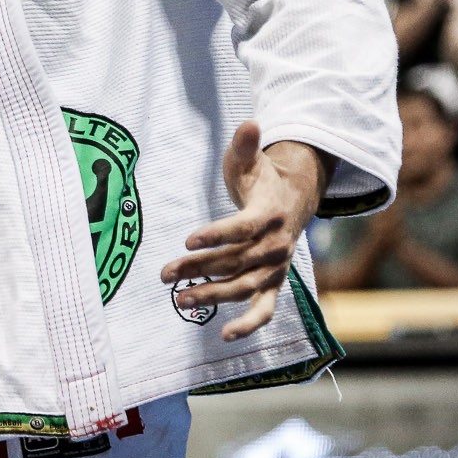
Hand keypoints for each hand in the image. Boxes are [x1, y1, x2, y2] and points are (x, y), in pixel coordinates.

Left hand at [162, 123, 329, 341]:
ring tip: (179, 298)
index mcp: (270, 213)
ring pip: (242, 286)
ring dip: (212, 294)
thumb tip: (250, 123)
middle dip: (199, 268)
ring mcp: (275, 269)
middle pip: (235, 260)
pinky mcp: (273, 285)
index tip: (187, 239)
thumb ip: (246, 145)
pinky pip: (264, 310)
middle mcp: (276, 245)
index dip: (217, 234)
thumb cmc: (261, 179)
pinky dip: (249, 325)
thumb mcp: (251, 160)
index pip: (243, 227)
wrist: (291, 201)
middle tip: (165, 273)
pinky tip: (225, 335)